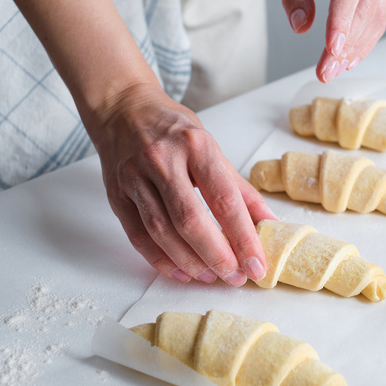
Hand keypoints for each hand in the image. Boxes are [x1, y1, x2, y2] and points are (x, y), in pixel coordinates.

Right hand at [91, 82, 275, 285]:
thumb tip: (269, 223)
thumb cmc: (173, 129)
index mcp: (196, 146)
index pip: (224, 200)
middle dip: (217, 256)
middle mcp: (163, 160)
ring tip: (209, 276)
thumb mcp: (212, 147)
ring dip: (189, 262)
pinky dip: (160, 259)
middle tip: (234, 276)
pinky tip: (179, 272)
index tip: (257, 264)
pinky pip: (137, 236)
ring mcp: (135, 177)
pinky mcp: (116, 194)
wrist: (122, 109)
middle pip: (191, 221)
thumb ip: (240, 188)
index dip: (243, 238)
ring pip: (162, 232)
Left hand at [279, 0, 385, 82]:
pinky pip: (381, 11)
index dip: (341, 19)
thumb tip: (300, 25)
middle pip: (367, 5)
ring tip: (334, 69)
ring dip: (356, 47)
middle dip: (347, 44)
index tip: (332, 47)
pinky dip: (366, 38)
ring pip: (378, 13)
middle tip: (325, 71)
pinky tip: (350, 57)